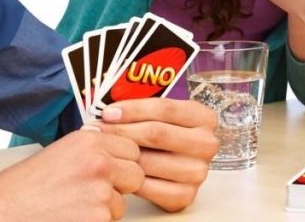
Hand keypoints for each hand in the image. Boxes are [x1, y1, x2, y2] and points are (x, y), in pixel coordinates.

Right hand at [0, 128, 143, 220]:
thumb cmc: (21, 187)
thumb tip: (117, 148)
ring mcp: (100, 192)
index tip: (110, 172)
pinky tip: (70, 219)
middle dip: (121, 186)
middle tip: (93, 194)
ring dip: (104, 210)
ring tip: (72, 208)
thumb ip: (92, 149)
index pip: (133, 150)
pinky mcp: (97, 219)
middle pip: (136, 175)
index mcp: (89, 141)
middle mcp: (98, 163)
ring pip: (122, 204)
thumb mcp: (60, 152)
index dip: (122, 164)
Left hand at [97, 98, 217, 212]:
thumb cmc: (164, 137)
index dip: (132, 110)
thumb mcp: (161, 117)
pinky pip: (148, 186)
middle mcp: (206, 144)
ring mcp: (198, 171)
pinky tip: (118, 170)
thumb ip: (141, 111)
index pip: (165, 109)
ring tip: (104, 151)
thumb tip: (106, 113)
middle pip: (157, 134)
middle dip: (122, 131)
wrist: (174, 167)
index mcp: (204, 118)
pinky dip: (128, 178)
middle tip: (98, 131)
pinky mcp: (185, 194)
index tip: (107, 113)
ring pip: (149, 161)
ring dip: (121, 156)